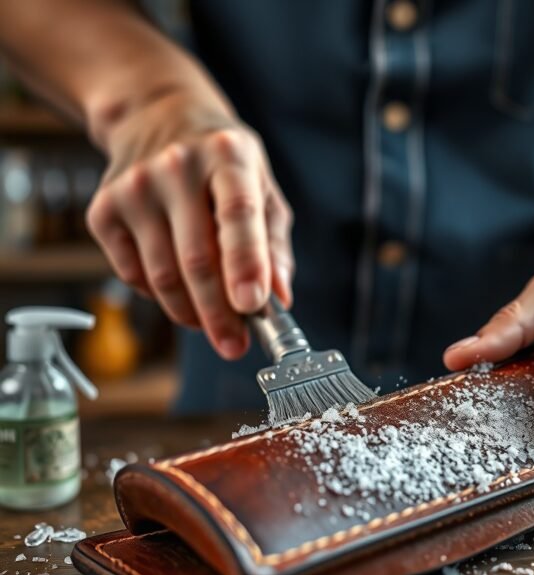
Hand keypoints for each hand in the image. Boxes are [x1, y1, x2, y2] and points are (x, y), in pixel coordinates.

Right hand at [86, 92, 293, 359]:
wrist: (157, 119)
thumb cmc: (222, 165)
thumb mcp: (263, 190)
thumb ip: (274, 246)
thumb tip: (279, 299)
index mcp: (228, 156)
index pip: (238, 215)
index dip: (245, 265)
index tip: (253, 307)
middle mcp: (176, 166)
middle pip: (197, 260)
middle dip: (219, 315)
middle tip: (234, 346)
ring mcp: (134, 187)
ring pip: (163, 277)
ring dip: (191, 314)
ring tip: (211, 324)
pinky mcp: (103, 209)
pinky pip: (134, 276)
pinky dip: (160, 297)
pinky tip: (179, 291)